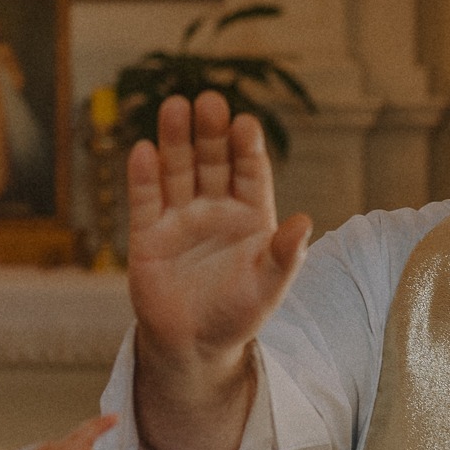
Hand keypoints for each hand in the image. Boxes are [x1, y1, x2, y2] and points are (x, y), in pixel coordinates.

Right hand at [127, 91, 310, 449]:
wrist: (194, 347)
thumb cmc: (238, 314)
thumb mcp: (269, 287)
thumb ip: (285, 255)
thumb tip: (307, 222)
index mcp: (250, 214)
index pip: (249, 171)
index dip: (247, 148)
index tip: (246, 125)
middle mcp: (214, 208)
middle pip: (212, 160)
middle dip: (210, 131)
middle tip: (209, 101)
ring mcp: (180, 217)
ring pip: (178, 170)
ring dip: (175, 140)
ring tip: (175, 107)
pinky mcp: (148, 234)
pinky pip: (146, 200)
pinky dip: (144, 176)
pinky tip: (143, 150)